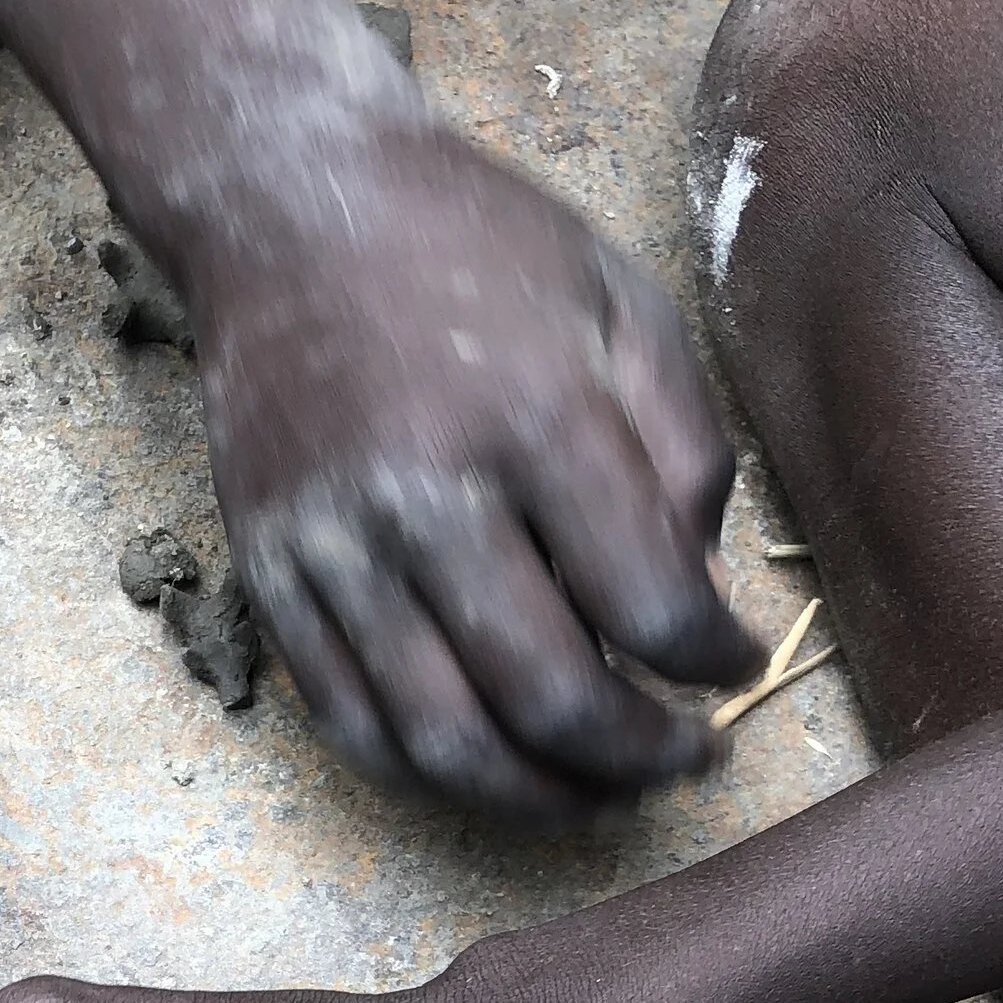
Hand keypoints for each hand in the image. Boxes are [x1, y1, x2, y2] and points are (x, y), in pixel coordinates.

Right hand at [186, 117, 756, 823]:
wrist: (283, 205)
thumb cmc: (469, 248)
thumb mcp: (618, 301)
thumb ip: (682, 446)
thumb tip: (696, 592)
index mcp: (533, 417)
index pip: (647, 603)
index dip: (709, 664)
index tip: (733, 669)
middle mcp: (423, 497)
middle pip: (546, 696)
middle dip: (635, 757)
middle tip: (681, 761)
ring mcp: (332, 550)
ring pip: (442, 740)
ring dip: (536, 796)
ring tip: (595, 794)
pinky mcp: (270, 579)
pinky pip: (351, 722)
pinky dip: (430, 772)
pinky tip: (491, 766)